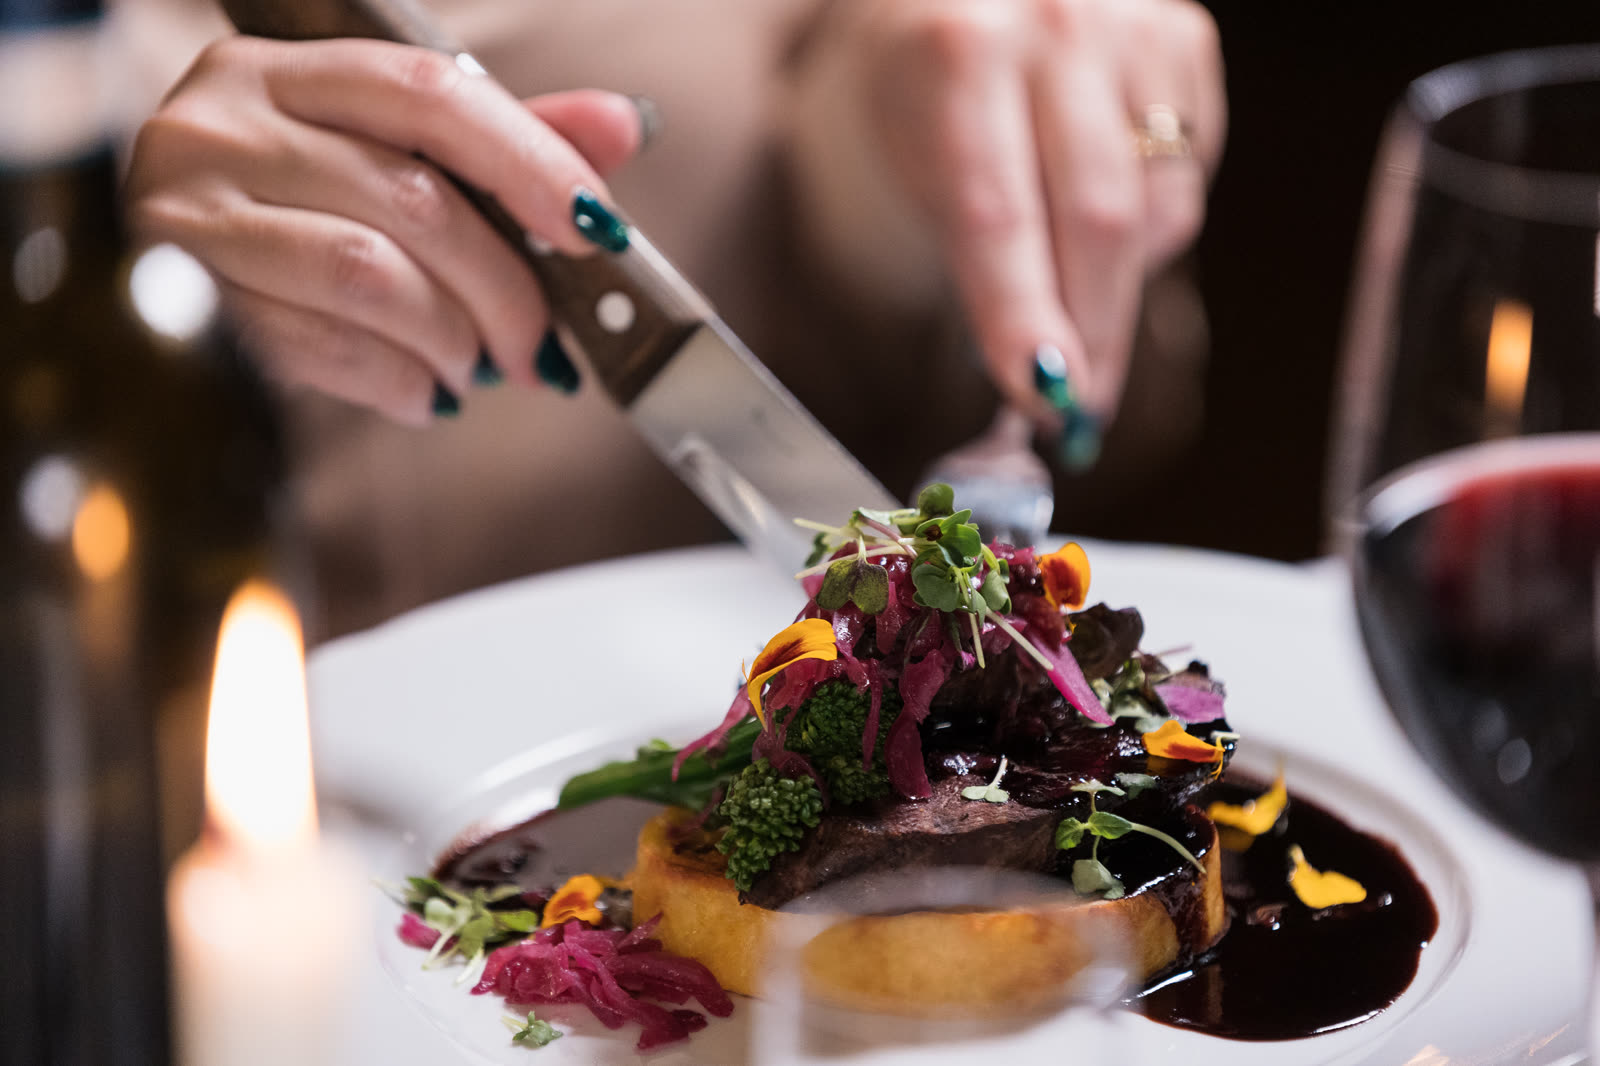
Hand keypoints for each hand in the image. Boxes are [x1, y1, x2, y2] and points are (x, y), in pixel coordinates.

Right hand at [126, 37, 643, 423]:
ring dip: (453, 340)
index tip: (595, 230)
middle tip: (543, 346)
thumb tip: (623, 128)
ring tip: (480, 367)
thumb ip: (506, 138)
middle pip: (414, 202)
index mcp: (292, 71)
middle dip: (506, 290)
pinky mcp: (187, 299)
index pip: (432, 94)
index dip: (530, 162)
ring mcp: (194, 211)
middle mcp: (227, 124)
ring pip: (370, 278)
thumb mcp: (395, 153)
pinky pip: (322, 347)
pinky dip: (398, 381)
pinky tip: (424, 390)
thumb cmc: (301, 199)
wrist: (157, 266)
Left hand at [785, 0, 1225, 427]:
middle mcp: (1054, 26)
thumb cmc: (917, 95)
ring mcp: (1130, 27)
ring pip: (1156, 213)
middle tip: (1076, 411)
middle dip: (1089, 336)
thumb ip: (966, 265)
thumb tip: (1039, 388)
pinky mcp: (1184, 39)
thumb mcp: (901, 168)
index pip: (997, 216)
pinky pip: (1185, 181)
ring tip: (1064, 290)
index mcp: (958, 54)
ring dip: (1114, 285)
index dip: (1024, 317)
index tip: (1045, 397)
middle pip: (1097, 221)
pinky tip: (1091, 201)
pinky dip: (1147, 222)